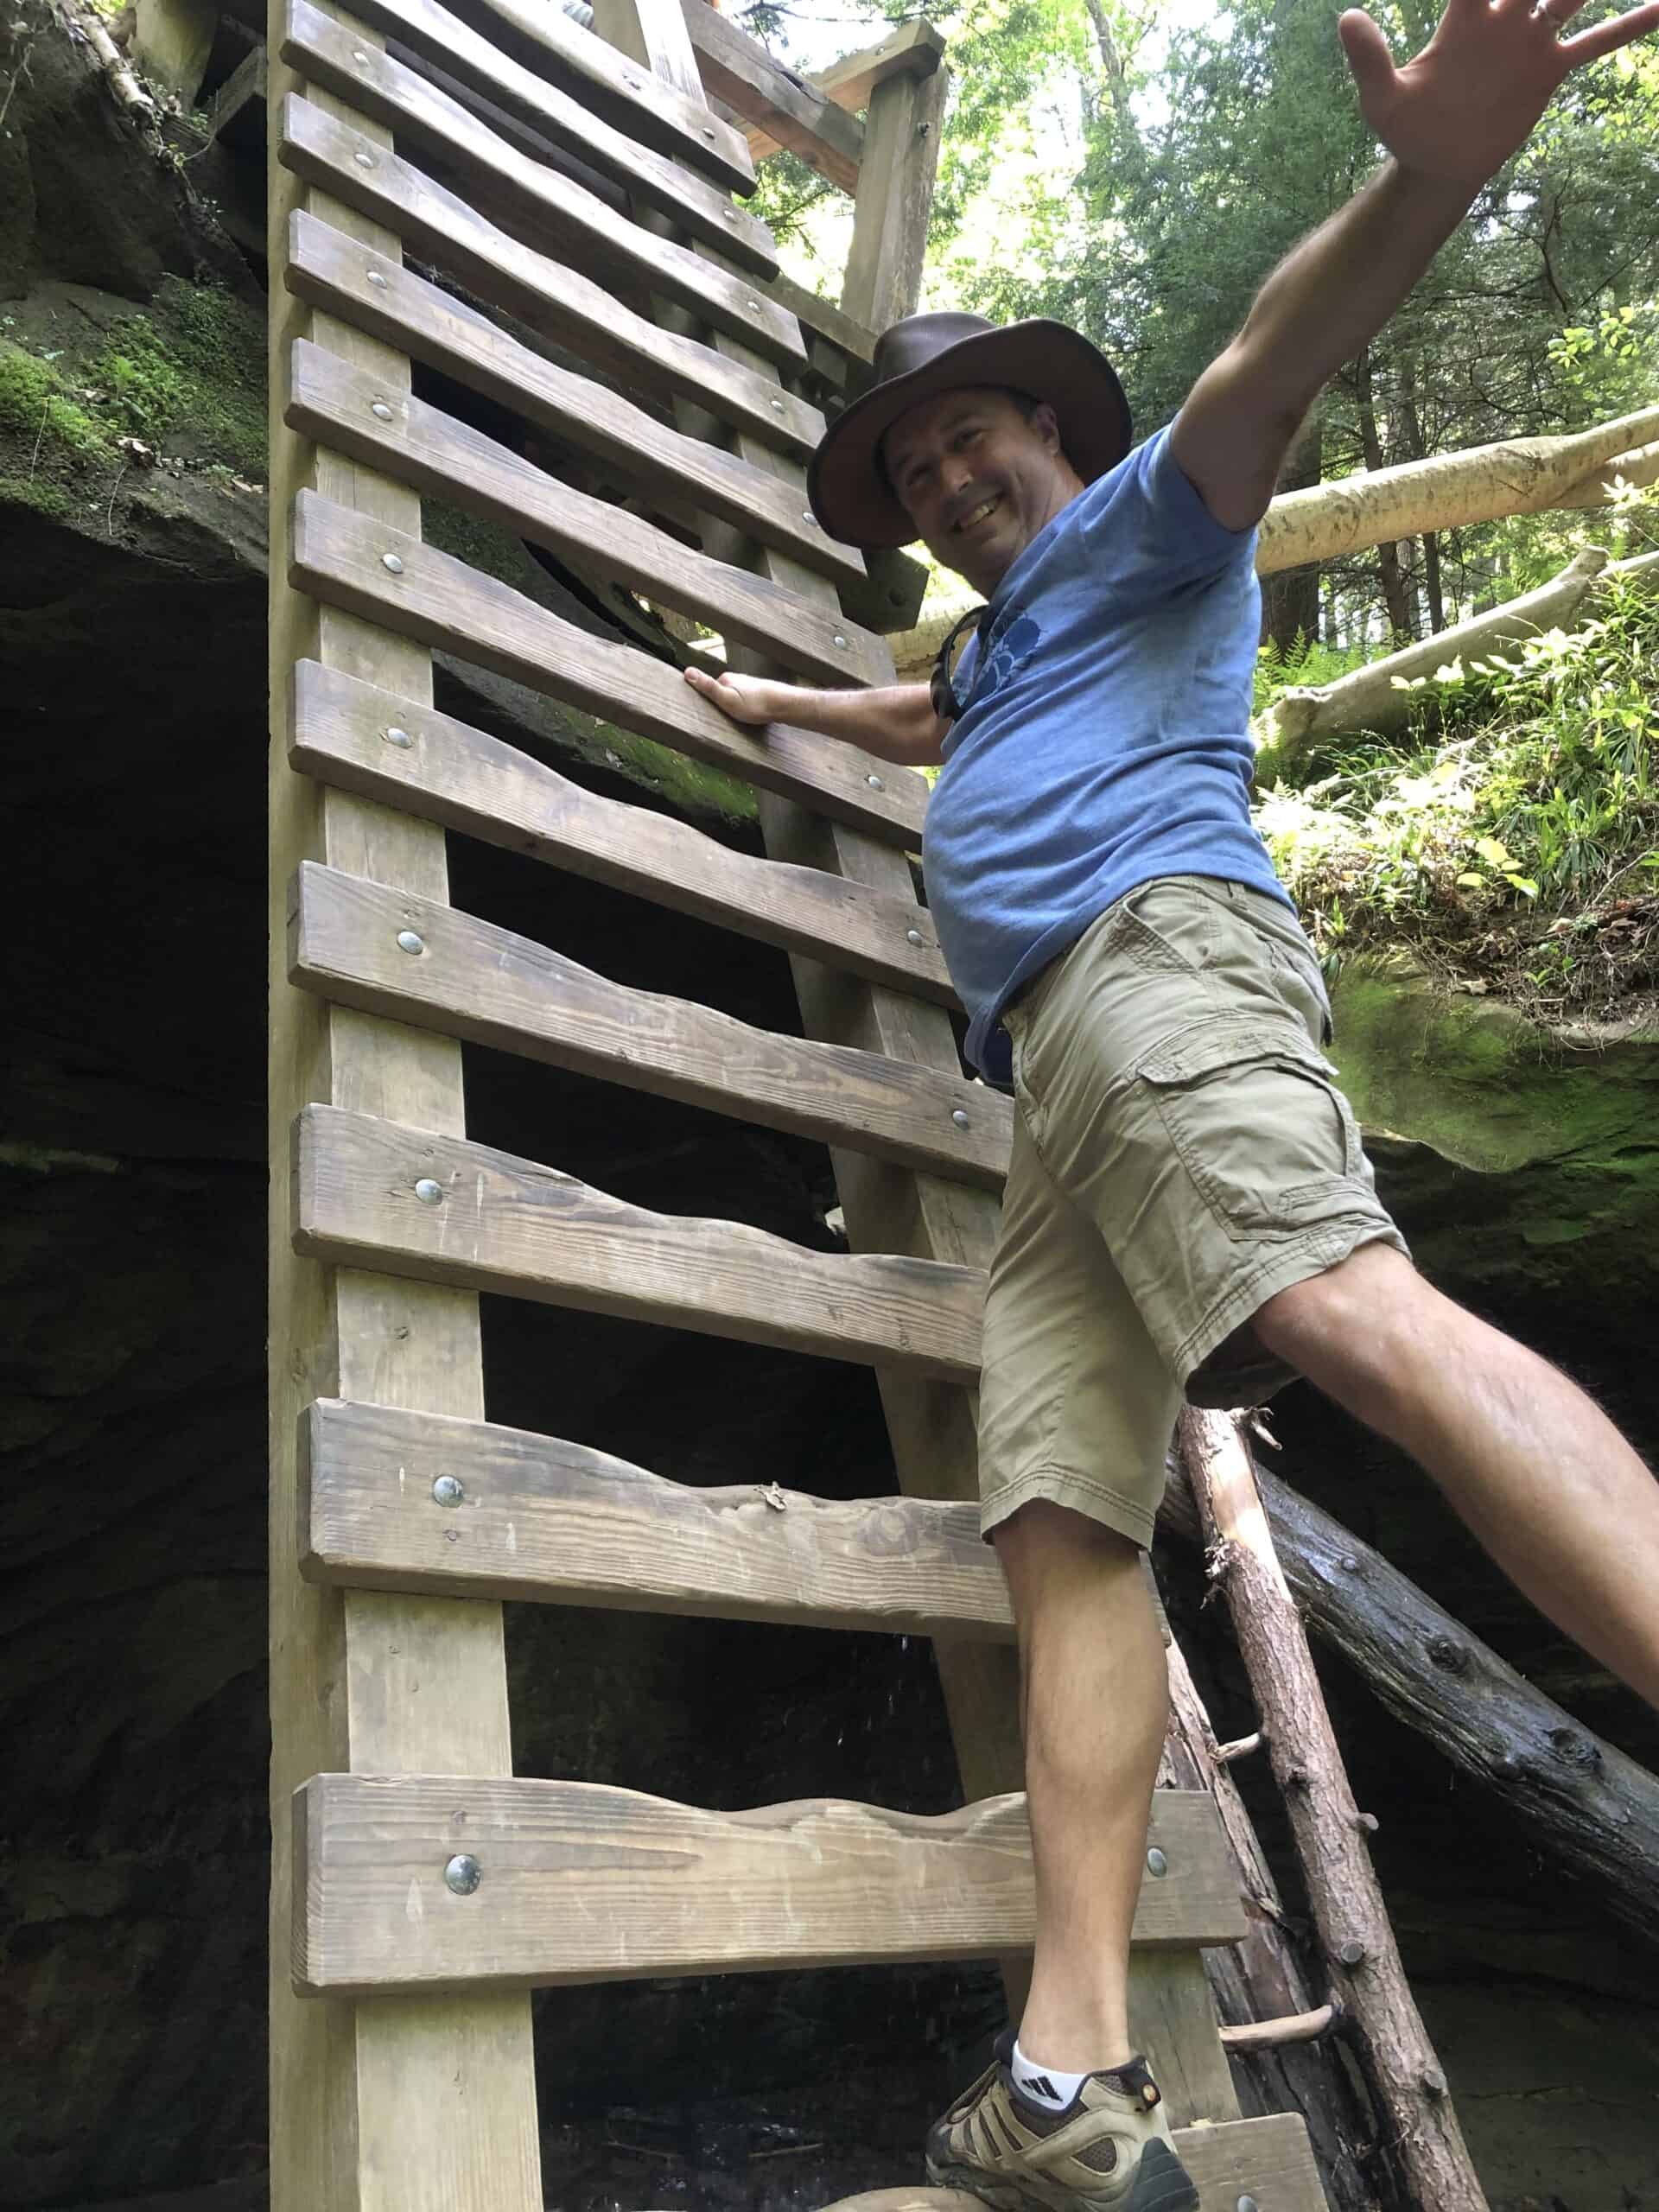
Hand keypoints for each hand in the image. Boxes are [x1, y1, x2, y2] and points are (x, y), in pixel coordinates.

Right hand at [682, 664, 783, 725]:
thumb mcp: (727, 699)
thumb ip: (708, 687)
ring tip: (736, 719)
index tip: (707, 714)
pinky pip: (747, 702)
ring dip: (734, 707)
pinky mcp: (759, 693)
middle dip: (721, 705)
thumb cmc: (755, 704)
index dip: (707, 701)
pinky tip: (749, 716)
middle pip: (722, 693)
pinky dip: (745, 708)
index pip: (709, 690)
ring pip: (736, 697)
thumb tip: (687, 671)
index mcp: (726, 679)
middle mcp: (738, 679)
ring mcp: (749, 685)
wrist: (784, 704)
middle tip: (723, 719)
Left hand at [1339, 0, 1658, 190]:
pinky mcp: (1549, 70)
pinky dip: (1628, 26)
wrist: (1437, 164)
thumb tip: (1346, 18)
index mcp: (1463, 18)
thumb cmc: (1405, 128)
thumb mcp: (1381, 99)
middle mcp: (1502, 18)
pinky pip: (1594, 43)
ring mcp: (1529, 40)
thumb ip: (1369, 60)